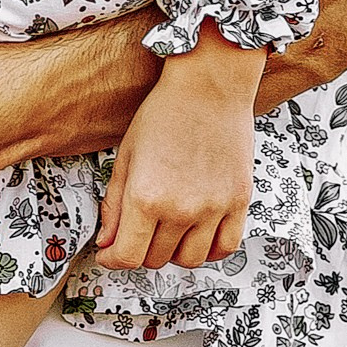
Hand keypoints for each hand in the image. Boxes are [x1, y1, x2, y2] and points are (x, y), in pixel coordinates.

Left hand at [94, 36, 262, 271]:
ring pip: (190, 260)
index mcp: (146, 197)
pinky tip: (196, 233)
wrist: (209, 87)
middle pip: (156, 259)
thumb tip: (107, 242)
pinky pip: (225, 247)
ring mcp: (214, 208)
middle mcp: (182, 209)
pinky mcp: (239, 202)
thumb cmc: (163, 113)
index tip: (110, 253)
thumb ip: (114, 205)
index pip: (127, 257)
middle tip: (137, 230)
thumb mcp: (126, 156)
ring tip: (166, 229)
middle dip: (139, 250)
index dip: (113, 260)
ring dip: (173, 252)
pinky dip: (208, 249)